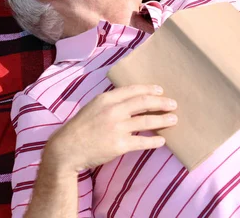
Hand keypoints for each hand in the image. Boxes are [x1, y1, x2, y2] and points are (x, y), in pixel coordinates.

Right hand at [41, 84, 177, 174]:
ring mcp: (117, 128)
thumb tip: (132, 100)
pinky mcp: (119, 145)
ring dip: (163, 120)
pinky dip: (154, 141)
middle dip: (161, 103)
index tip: (161, 91)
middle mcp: (113, 111)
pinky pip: (142, 142)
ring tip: (173, 120)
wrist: (67, 149)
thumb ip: (111, 102)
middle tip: (173, 104)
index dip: (149, 89)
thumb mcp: (93, 107)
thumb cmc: (80, 128)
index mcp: (106, 99)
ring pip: (147, 122)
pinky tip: (162, 140)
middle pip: (144, 103)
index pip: (133, 90)